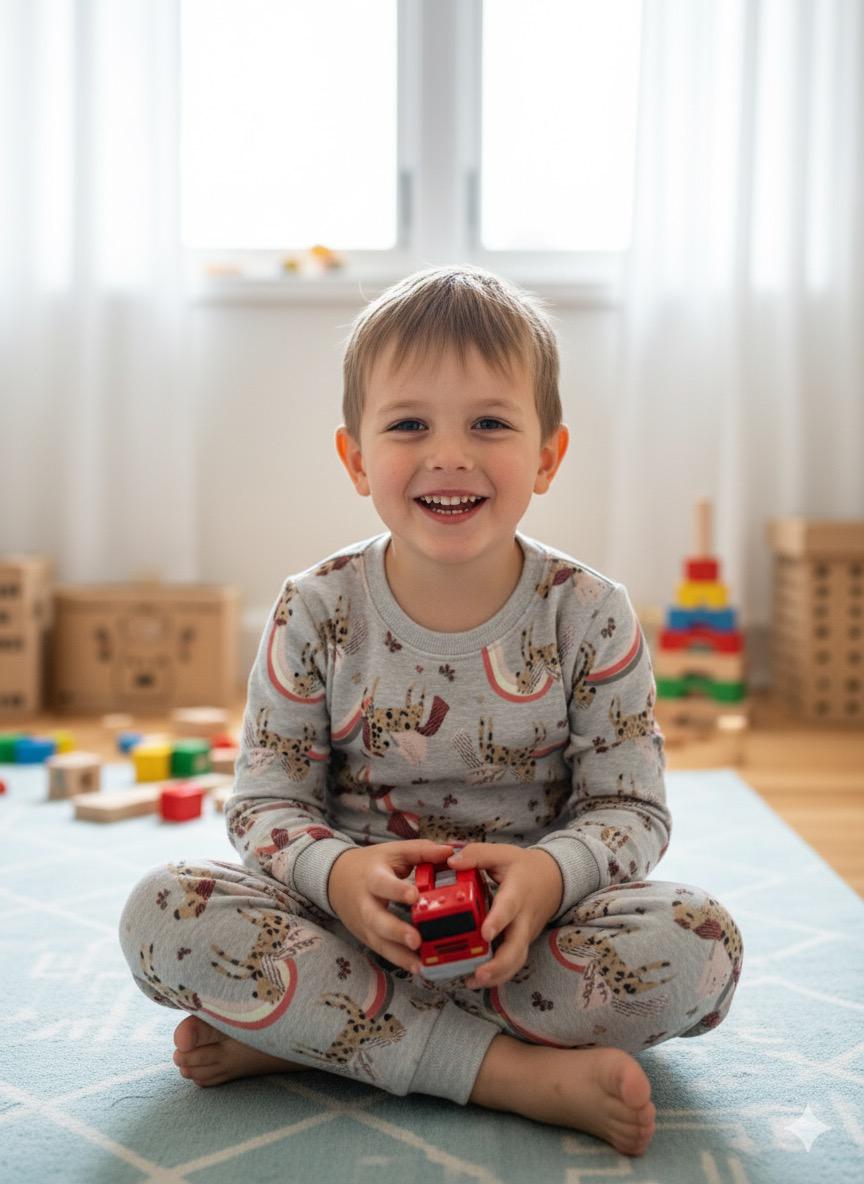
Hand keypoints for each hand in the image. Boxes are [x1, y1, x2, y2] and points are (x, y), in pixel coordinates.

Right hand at [328, 839, 455, 974]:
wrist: (336, 879)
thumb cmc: (371, 864)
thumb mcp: (393, 852)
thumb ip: (421, 851)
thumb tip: (450, 851)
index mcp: (372, 877)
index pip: (383, 884)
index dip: (397, 890)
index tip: (414, 896)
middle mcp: (365, 903)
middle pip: (376, 919)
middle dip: (396, 931)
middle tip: (416, 940)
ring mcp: (364, 924)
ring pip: (378, 941)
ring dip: (399, 955)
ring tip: (420, 963)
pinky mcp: (367, 937)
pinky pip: (383, 951)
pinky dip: (399, 960)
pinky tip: (417, 967)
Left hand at [447, 844, 562, 988]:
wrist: (553, 880)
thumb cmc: (524, 867)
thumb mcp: (502, 853)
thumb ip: (476, 855)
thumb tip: (451, 862)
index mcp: (517, 892)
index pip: (509, 907)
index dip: (498, 921)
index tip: (485, 934)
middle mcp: (523, 917)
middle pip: (517, 946)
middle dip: (499, 963)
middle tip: (479, 973)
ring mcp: (525, 933)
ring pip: (517, 960)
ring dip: (498, 974)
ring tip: (473, 981)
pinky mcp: (522, 942)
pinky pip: (513, 962)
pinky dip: (498, 974)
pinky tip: (476, 980)